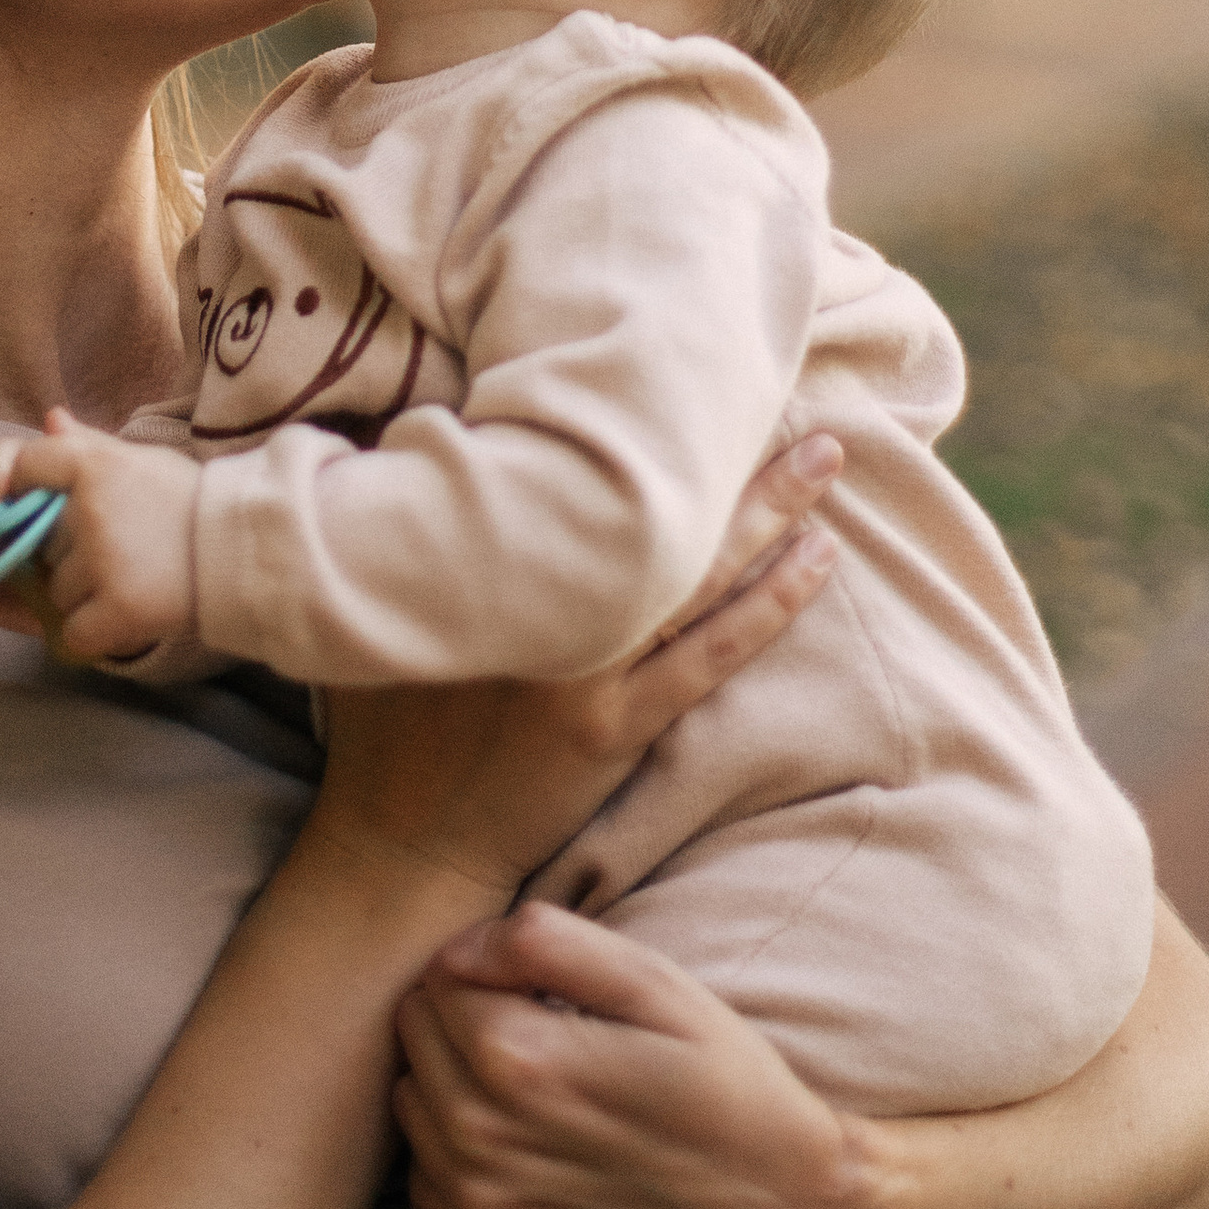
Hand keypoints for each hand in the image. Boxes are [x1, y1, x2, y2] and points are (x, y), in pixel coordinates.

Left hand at [0, 410, 199, 661]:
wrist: (244, 552)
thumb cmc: (190, 503)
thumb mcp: (143, 461)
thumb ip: (89, 445)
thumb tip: (49, 418)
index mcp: (94, 463)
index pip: (25, 467)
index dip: (22, 486)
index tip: (40, 505)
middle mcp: (91, 508)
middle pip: (40, 542)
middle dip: (68, 554)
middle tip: (120, 550)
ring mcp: (103, 560)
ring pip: (56, 590)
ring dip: (83, 595)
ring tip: (132, 578)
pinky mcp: (118, 608)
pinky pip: (73, 632)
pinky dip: (95, 631)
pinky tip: (129, 612)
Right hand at [306, 435, 843, 921]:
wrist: (403, 837)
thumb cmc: (387, 711)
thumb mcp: (383, 596)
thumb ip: (422, 511)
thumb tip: (435, 423)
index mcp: (492, 560)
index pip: (577, 469)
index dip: (640, 420)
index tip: (693, 371)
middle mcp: (550, 609)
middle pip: (660, 514)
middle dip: (735, 457)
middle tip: (809, 411)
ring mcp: (590, 673)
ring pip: (698, 579)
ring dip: (769, 517)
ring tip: (824, 462)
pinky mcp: (617, 729)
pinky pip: (708, 657)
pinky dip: (766, 607)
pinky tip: (812, 564)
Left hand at [395, 906, 879, 1208]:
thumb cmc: (729, 1088)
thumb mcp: (661, 986)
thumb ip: (548, 942)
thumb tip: (459, 947)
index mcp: (520, 1062)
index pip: (433, 982)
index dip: (478, 969)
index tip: (532, 985)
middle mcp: (485, 1145)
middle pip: (413, 1044)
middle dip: (457, 1021)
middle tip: (534, 1030)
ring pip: (413, 1116)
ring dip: (452, 1091)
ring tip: (532, 1090)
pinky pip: (430, 1194)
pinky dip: (459, 1164)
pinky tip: (527, 1154)